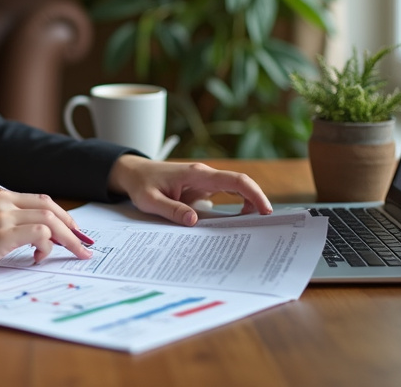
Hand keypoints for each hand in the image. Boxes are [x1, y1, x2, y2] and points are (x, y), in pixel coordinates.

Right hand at [0, 189, 93, 277]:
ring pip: (49, 220)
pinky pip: (40, 235)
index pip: (42, 200)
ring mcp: (4, 216)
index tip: (76, 231)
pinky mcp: (3, 234)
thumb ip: (13, 221)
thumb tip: (45, 235)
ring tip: (73, 253)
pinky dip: (47, 247)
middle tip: (83, 244)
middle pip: (50, 208)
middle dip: (72, 227)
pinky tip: (38, 258)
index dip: (63, 215)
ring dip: (68, 238)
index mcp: (1, 197)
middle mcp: (4, 202)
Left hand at [107, 155, 272, 226]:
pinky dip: (235, 206)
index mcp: (196, 175)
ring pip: (235, 190)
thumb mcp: (150, 200)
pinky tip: (236, 223)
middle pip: (240, 185)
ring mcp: (204, 181)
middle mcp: (205, 175)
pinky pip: (224, 195)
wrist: (133, 173)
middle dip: (257, 202)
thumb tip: (194, 221)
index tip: (266, 210)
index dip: (254, 194)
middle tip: (267, 225)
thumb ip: (171, 210)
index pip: (234, 180)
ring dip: (247, 205)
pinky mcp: (201, 188)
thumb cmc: (141, 184)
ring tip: (254, 227)